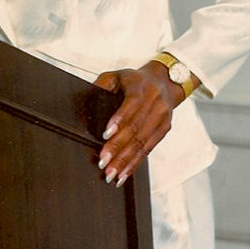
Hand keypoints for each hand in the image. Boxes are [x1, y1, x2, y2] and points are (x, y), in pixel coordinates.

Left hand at [94, 62, 188, 187]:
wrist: (164, 81)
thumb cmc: (134, 80)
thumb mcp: (115, 75)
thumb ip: (101, 85)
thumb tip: (85, 101)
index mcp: (139, 84)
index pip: (132, 103)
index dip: (119, 119)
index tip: (105, 134)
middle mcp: (154, 100)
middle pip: (136, 127)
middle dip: (118, 147)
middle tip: (103, 161)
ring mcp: (161, 116)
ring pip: (143, 142)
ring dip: (126, 160)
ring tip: (112, 173)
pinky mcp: (164, 129)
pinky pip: (149, 149)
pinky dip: (135, 163)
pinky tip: (125, 173)